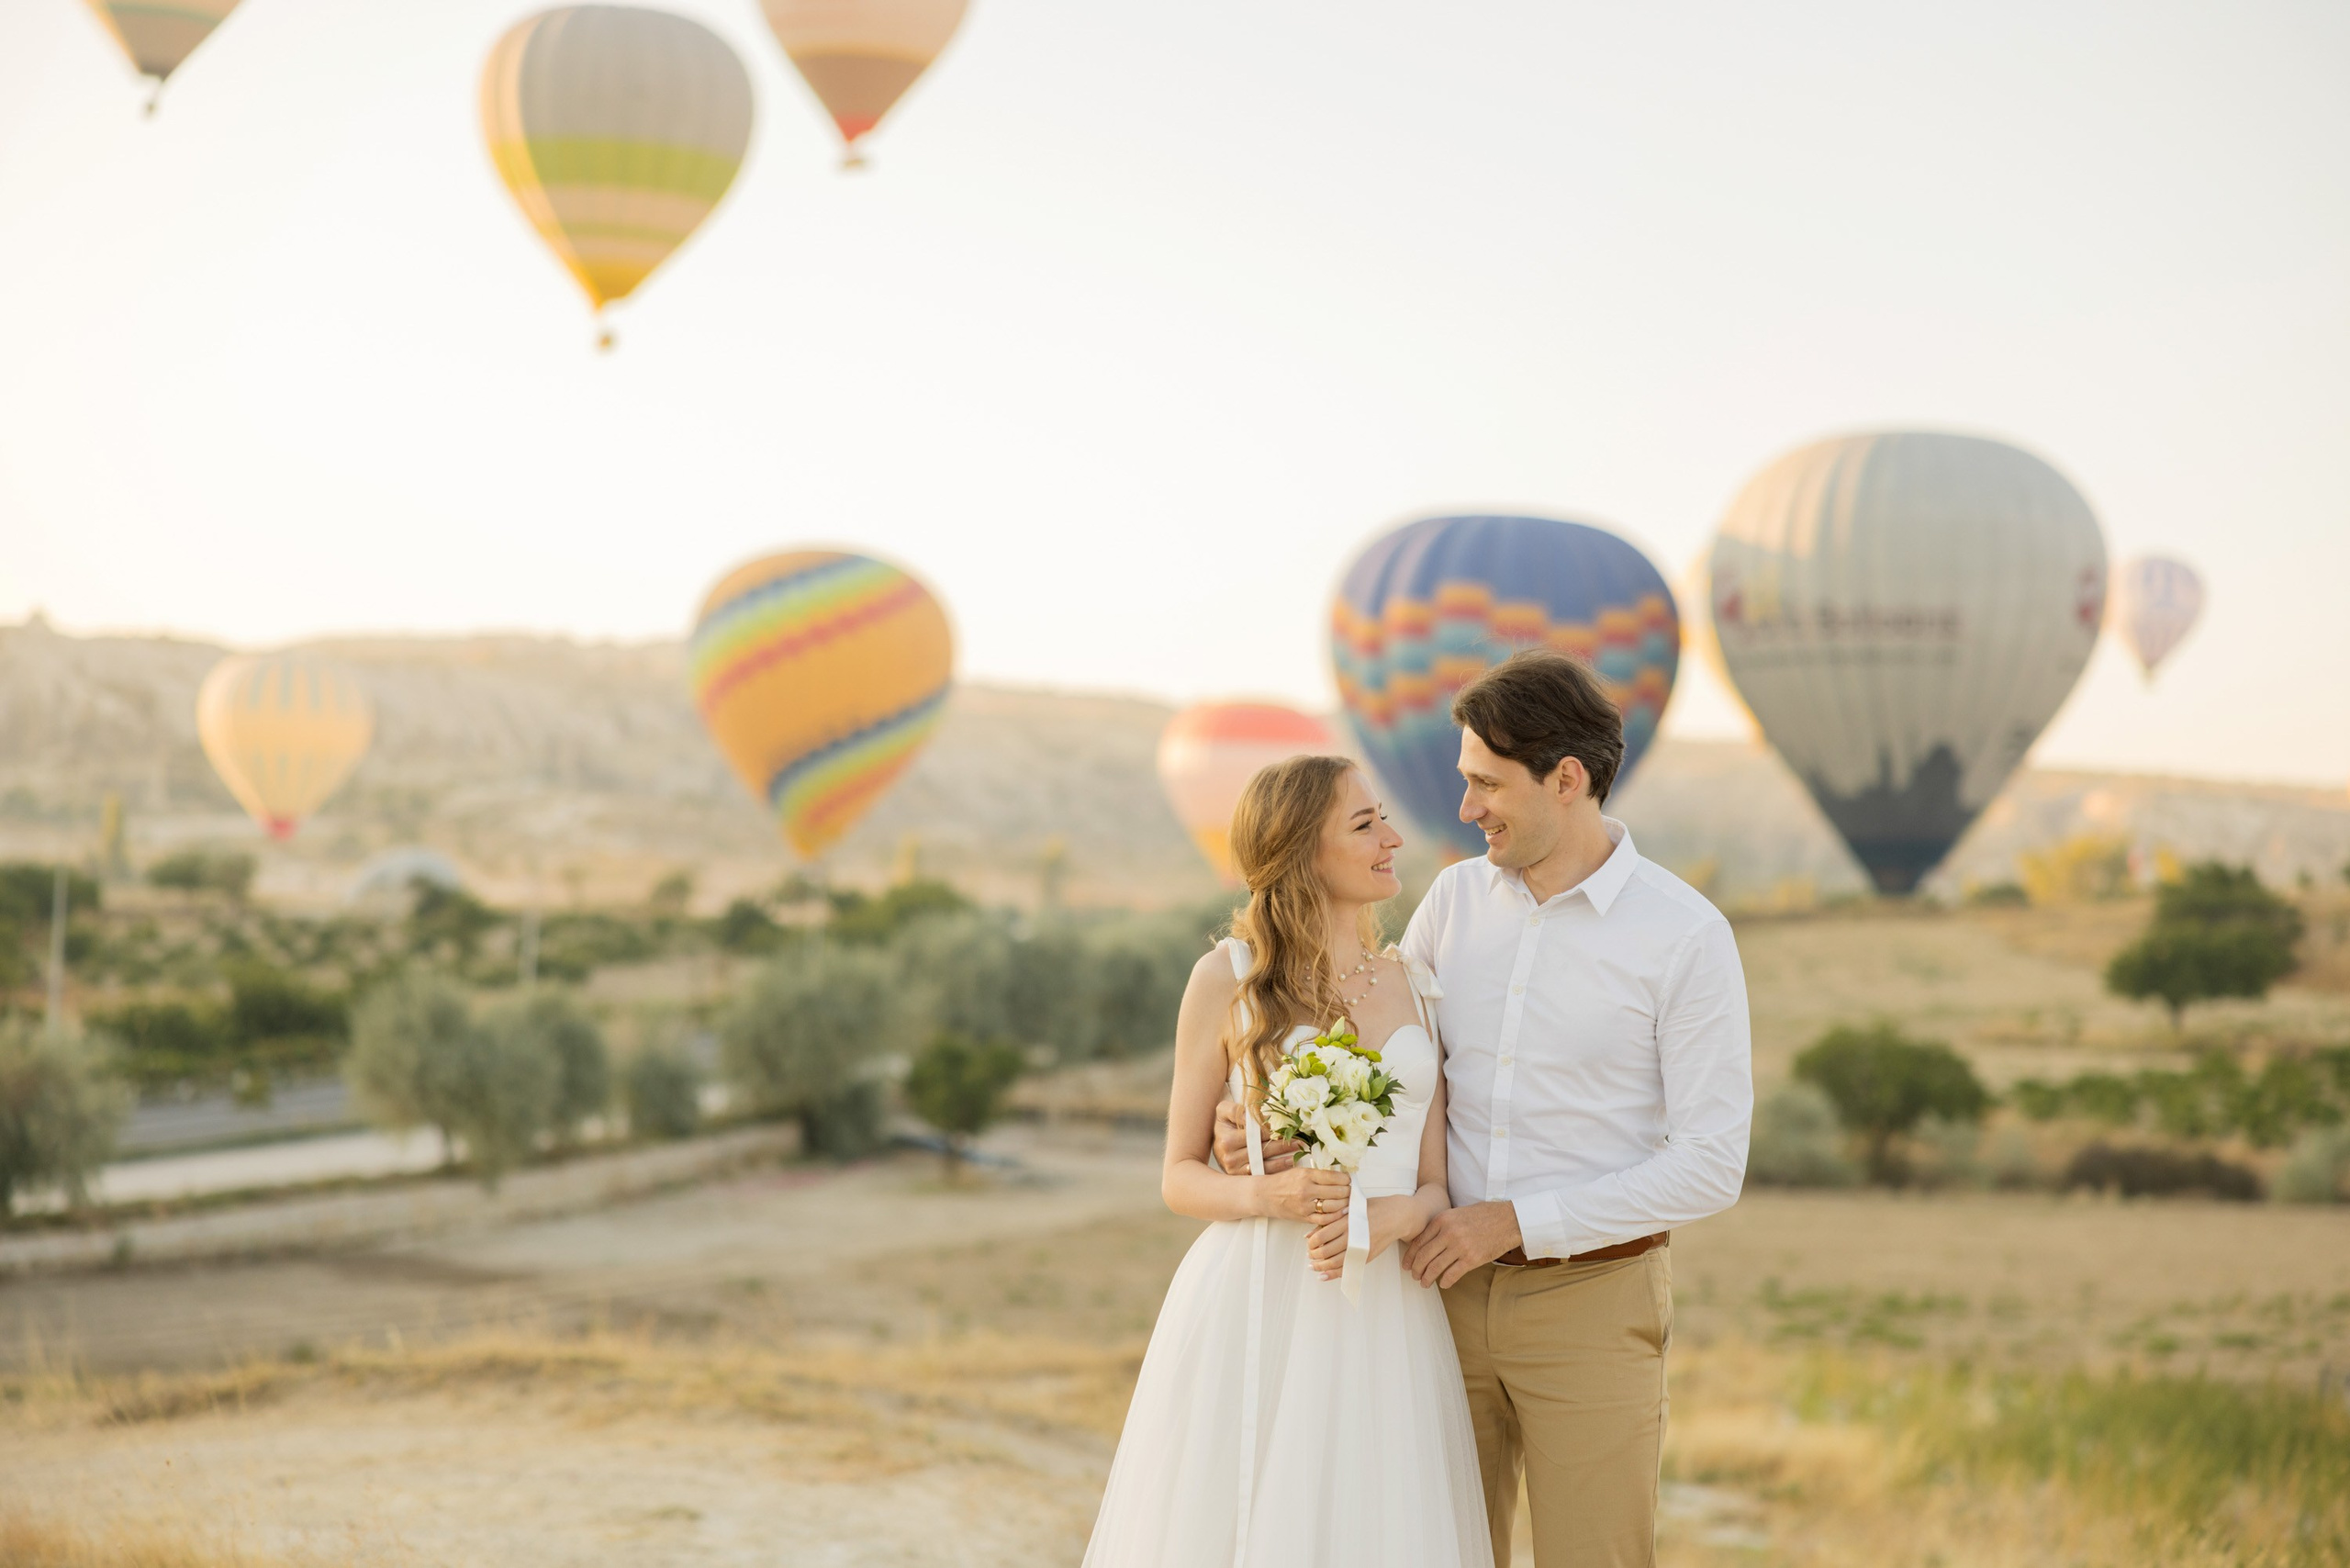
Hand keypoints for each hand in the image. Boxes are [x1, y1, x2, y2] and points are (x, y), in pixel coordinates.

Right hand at [1213, 1098, 1303, 1173]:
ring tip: (1297, 1153)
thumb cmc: (1224, 1124)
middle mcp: (1230, 1158)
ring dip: (1282, 1160)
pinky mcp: (1241, 1178)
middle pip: (1262, 1152)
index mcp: (1227, 1141)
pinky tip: (1288, 1164)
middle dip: (1282, 1146)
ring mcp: (1235, 1171)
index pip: (1256, 1136)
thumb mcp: (1224, 1110)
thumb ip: (1236, 1110)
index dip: (1272, 1132)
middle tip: (1299, 1141)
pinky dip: (1276, 1171)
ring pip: (1264, 1165)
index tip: (1286, 1130)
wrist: (1215, 1140)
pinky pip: (1261, 1175)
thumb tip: (1253, 1117)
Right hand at [1255, 1164, 1349, 1224]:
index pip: (1335, 1177)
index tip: (1348, 1180)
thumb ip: (1319, 1174)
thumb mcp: (1300, 1171)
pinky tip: (1338, 1212)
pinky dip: (1335, 1217)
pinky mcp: (1304, 1217)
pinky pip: (1325, 1219)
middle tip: (1349, 1191)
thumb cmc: (1283, 1182)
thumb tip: (1340, 1177)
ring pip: (1334, 1206)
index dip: (1346, 1179)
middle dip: (1347, 1192)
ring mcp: (1305, 1205)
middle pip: (1338, 1192)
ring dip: (1344, 1204)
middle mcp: (1307, 1190)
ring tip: (1346, 1201)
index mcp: (1307, 1175)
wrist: (1265, 1195)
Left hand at [1307, 1195, 1426, 1279]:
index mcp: (1347, 1221)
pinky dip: (1333, 1274)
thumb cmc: (1373, 1208)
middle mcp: (1353, 1236)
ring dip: (1320, 1266)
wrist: (1397, 1216)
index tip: (1308, 1243)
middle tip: (1310, 1255)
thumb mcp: (1351, 1208)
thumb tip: (1308, 1234)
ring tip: (1313, 1265)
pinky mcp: (1367, 1257)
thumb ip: (1331, 1220)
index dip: (1311, 1243)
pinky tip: (1323, 1275)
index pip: (1322, 1236)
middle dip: (1314, 1256)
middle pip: (1326, 1251)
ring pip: (1335, 1263)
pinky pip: (1347, 1269)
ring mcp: (1361, 1249)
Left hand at [1402, 1201, 1521, 1288]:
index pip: (1419, 1241)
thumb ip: (1442, 1225)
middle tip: (1414, 1276)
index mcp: (1442, 1220)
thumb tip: (1427, 1241)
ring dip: (1427, 1278)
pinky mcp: (1472, 1259)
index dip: (1410, 1256)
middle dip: (1416, 1269)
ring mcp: (1460, 1247)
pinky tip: (1443, 1284)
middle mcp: (1448, 1233)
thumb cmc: (1483, 1215)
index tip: (1406, 1265)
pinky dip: (1445, 1281)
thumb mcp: (1457, 1213)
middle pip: (1424, 1256)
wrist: (1508, 1220)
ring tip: (1425, 1283)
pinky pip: (1452, 1274)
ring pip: (1435, 1267)